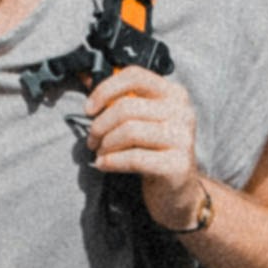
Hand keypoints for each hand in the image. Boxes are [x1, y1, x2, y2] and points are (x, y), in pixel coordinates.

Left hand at [82, 66, 207, 229]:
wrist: (178, 191)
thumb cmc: (153, 151)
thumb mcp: (141, 120)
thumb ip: (118, 99)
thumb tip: (84, 76)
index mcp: (174, 94)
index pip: (135, 76)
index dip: (105, 90)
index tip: (89, 109)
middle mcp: (182, 112)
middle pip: (127, 107)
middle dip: (100, 125)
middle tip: (92, 140)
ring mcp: (182, 138)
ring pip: (129, 131)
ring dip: (105, 144)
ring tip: (100, 153)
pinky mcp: (177, 165)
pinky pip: (134, 158)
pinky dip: (111, 161)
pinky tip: (104, 165)